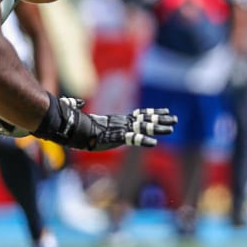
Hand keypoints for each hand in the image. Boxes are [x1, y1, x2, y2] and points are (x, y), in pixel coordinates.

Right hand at [36, 96, 176, 150]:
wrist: (71, 131)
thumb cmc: (76, 126)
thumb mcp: (84, 120)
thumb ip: (81, 108)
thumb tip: (76, 102)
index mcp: (117, 120)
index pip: (138, 115)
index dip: (152, 113)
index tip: (164, 112)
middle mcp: (121, 123)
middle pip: (145, 120)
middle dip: (161, 120)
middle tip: (175, 119)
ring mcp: (120, 129)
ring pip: (143, 127)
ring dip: (159, 128)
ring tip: (172, 128)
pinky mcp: (116, 137)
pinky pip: (132, 139)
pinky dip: (143, 140)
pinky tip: (154, 143)